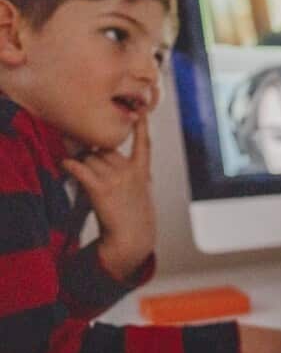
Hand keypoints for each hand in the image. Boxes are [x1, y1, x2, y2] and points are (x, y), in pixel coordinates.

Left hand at [62, 119, 153, 280]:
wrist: (132, 238)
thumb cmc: (134, 218)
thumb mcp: (141, 193)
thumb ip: (131, 174)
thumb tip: (108, 160)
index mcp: (142, 172)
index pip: (144, 144)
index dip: (141, 127)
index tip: (141, 114)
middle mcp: (129, 171)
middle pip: (103, 150)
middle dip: (94, 156)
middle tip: (89, 169)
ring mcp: (116, 178)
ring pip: (89, 158)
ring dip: (82, 164)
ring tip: (83, 179)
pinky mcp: (100, 188)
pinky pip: (79, 167)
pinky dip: (69, 165)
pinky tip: (65, 165)